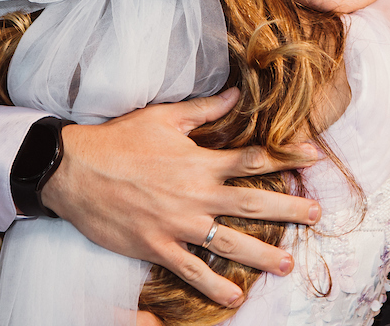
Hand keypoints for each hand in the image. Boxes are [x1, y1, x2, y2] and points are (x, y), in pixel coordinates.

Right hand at [40, 88, 321, 307]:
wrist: (74, 170)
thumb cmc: (119, 140)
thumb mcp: (164, 117)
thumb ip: (204, 110)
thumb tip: (236, 93)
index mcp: (200, 162)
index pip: (254, 158)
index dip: (287, 157)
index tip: (314, 157)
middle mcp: (196, 195)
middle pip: (253, 203)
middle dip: (289, 210)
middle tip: (316, 216)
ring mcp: (178, 225)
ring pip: (230, 243)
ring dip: (262, 255)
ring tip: (287, 265)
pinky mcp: (157, 247)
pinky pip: (192, 270)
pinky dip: (214, 285)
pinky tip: (235, 296)